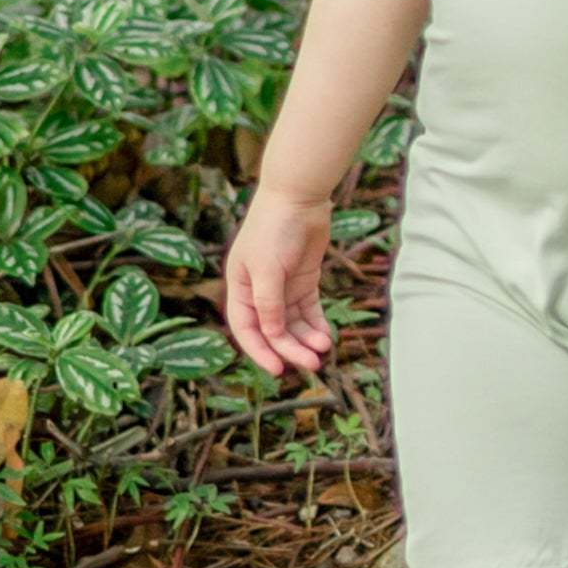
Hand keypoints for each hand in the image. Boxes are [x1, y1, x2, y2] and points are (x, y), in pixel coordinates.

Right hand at [225, 187, 335, 375]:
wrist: (299, 197)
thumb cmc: (274, 229)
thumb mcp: (267, 269)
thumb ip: (269, 304)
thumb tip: (273, 335)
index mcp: (240, 288)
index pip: (246, 329)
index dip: (260, 352)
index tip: (278, 371)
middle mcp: (259, 291)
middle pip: (274, 330)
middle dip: (292, 349)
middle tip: (312, 364)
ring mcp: (283, 286)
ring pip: (293, 323)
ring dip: (307, 339)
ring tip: (324, 349)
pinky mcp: (304, 280)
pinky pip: (309, 310)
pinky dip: (317, 324)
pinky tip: (327, 336)